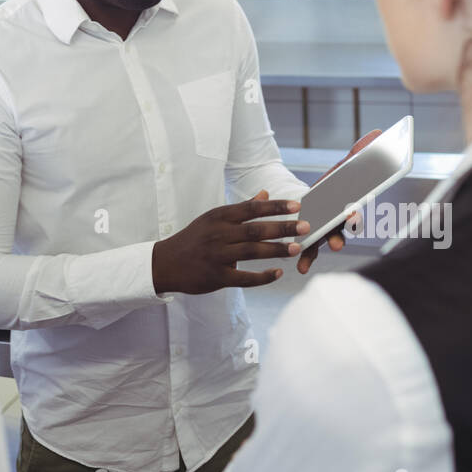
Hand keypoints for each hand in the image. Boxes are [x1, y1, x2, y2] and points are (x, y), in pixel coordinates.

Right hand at [152, 190, 310, 294]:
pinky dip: (263, 276)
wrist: (165, 263)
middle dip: (283, 227)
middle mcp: (218, 234)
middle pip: (256, 229)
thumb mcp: (214, 219)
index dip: (276, 206)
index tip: (297, 205)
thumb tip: (265, 194)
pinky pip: (244, 278)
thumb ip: (241, 209)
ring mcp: (217, 256)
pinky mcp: (216, 277)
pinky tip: (278, 273)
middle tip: (305, 226)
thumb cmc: (194, 238)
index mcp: (219, 217)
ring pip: (253, 251)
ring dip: (277, 250)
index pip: (252, 208)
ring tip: (298, 248)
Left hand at [296, 130, 381, 274]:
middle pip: (340, 232)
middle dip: (340, 235)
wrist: (316, 200)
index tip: (351, 216)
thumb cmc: (336, 185)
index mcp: (346, 206)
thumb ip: (360, 153)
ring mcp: (326, 232)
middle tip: (332, 242)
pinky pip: (310, 251)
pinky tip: (301, 268)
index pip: (352, 213)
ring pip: (327, 242)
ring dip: (323, 249)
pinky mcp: (312, 238)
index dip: (352, 216)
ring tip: (319, 254)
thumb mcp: (344, 167)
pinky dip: (307, 260)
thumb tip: (377, 132)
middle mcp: (338, 223)